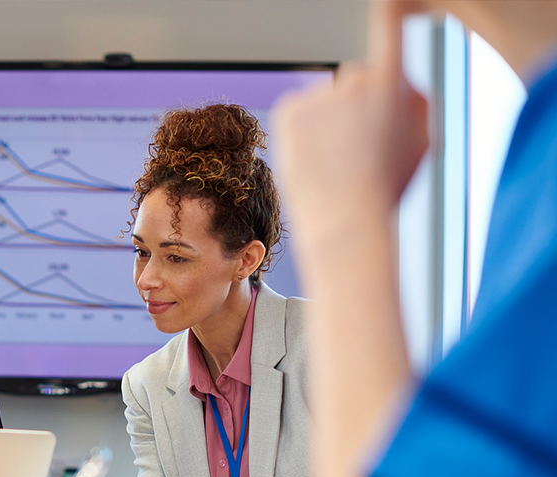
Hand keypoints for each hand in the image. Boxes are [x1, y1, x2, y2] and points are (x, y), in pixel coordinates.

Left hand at [273, 0, 428, 254]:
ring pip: (329, 99)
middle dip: (362, 102)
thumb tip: (401, 80)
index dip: (390, 7)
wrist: (345, 219)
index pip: (390, 24)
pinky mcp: (289, 109)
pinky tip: (318, 157)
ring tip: (339, 160)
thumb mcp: (424, 139)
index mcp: (392, 83)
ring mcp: (318, 94)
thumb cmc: (388, 186)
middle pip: (359, 78)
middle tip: (364, 144)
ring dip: (332, 120)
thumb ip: (415, 100)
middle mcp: (353, 79)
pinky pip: (303, 111)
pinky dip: (307, 129)